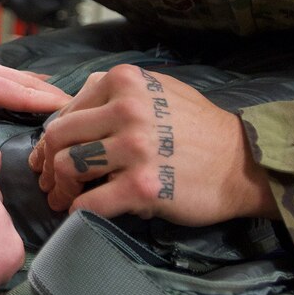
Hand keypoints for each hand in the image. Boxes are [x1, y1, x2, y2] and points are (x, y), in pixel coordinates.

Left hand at [0, 44, 69, 164]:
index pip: (14, 92)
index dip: (43, 102)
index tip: (71, 109)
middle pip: (18, 79)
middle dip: (48, 92)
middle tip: (80, 104)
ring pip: (8, 71)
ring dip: (33, 83)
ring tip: (62, 95)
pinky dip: (15, 78)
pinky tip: (26, 81)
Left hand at [27, 65, 277, 225]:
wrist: (244, 164)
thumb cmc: (200, 128)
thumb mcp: (158, 90)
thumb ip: (115, 94)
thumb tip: (67, 113)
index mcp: (125, 81)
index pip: (66, 110)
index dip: (53, 139)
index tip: (52, 157)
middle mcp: (127, 109)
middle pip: (59, 137)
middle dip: (49, 163)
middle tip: (53, 182)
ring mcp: (135, 148)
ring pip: (68, 166)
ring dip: (62, 187)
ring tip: (66, 198)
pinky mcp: (142, 186)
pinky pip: (89, 201)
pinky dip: (78, 210)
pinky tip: (82, 212)